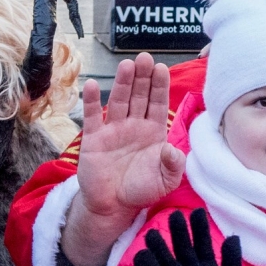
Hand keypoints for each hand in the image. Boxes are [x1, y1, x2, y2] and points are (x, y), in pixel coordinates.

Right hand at [61, 53, 185, 265]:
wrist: (113, 207)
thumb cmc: (141, 190)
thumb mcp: (165, 181)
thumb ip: (174, 164)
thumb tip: (173, 149)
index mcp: (153, 132)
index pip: (158, 103)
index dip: (159, 86)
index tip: (162, 68)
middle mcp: (134, 125)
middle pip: (139, 96)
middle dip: (143, 77)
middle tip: (145, 58)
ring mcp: (113, 130)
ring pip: (119, 101)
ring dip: (122, 83)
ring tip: (126, 65)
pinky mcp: (93, 138)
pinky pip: (93, 116)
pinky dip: (92, 101)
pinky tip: (92, 85)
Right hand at [135, 209, 240, 265]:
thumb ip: (232, 261)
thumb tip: (233, 237)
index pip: (203, 242)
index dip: (200, 227)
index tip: (197, 211)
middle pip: (183, 246)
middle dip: (179, 230)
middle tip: (175, 215)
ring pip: (166, 258)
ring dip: (159, 246)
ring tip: (152, 234)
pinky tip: (142, 255)